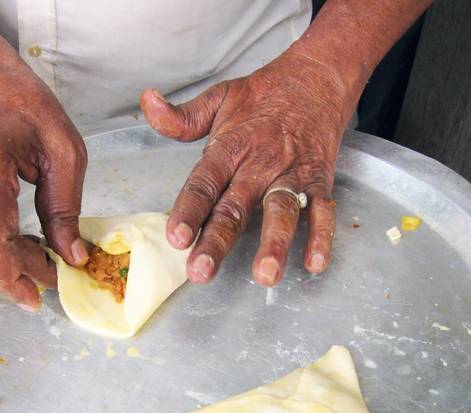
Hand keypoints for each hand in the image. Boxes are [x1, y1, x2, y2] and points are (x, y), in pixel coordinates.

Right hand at [0, 68, 88, 309]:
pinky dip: (2, 244)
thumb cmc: (30, 111)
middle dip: (22, 270)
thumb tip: (71, 257)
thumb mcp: (65, 154)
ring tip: (47, 259)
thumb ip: (65, 208)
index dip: (9, 274)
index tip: (33, 299)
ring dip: (14, 258)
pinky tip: (27, 243)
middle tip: (58, 277)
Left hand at [141, 51, 352, 286]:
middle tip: (202, 271)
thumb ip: (182, 116)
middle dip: (218, 241)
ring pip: (282, 211)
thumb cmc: (263, 96)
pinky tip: (314, 264)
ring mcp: (292, 174)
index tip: (176, 238)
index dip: (189, 211)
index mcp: (230, 146)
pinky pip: (323, 211)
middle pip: (236, 207)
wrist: (317, 79)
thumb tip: (147, 102)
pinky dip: (321, 237)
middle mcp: (260, 163)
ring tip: (265, 276)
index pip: (204, 183)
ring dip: (274, 244)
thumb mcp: (219, 98)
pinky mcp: (320, 181)